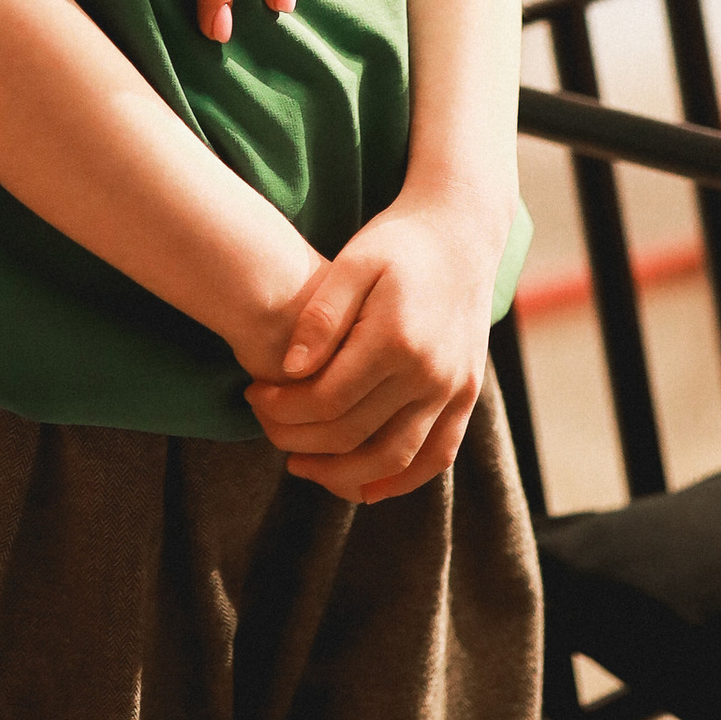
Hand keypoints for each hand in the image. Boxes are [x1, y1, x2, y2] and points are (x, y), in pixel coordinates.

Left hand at [241, 190, 505, 502]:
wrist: (462, 232)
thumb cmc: (397, 242)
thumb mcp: (353, 262)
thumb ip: (321, 316)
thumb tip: (290, 369)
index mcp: (396, 339)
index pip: (327, 400)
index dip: (283, 408)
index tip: (253, 395)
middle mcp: (430, 374)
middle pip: (355, 435)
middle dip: (300, 439)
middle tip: (266, 427)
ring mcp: (454, 390)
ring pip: (395, 459)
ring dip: (343, 475)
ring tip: (301, 465)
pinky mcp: (467, 397)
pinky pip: (436, 456)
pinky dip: (400, 481)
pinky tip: (364, 488)